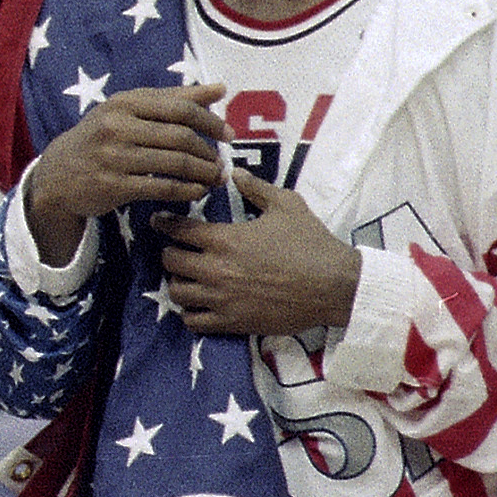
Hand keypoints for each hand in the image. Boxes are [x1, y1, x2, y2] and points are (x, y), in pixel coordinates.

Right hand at [20, 85, 228, 264]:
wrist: (57, 175)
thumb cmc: (102, 137)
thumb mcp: (129, 111)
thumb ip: (175, 99)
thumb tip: (220, 88)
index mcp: (124, 103)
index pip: (180, 108)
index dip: (211, 121)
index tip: (229, 135)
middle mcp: (117, 126)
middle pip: (180, 137)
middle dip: (208, 152)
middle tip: (221, 163)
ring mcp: (114, 156)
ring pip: (175, 163)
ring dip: (203, 173)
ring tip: (215, 178)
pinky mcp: (114, 185)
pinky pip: (163, 188)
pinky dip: (187, 190)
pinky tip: (198, 191)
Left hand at [151, 165, 361, 335]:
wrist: (336, 286)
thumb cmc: (311, 243)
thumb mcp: (287, 205)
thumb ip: (256, 188)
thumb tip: (235, 173)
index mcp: (224, 239)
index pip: (176, 229)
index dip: (164, 223)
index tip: (159, 221)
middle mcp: (215, 269)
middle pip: (169, 261)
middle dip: (171, 253)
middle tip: (178, 251)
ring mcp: (222, 299)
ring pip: (177, 293)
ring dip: (178, 283)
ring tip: (187, 278)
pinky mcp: (233, 323)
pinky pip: (194, 322)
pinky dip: (190, 313)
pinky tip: (199, 305)